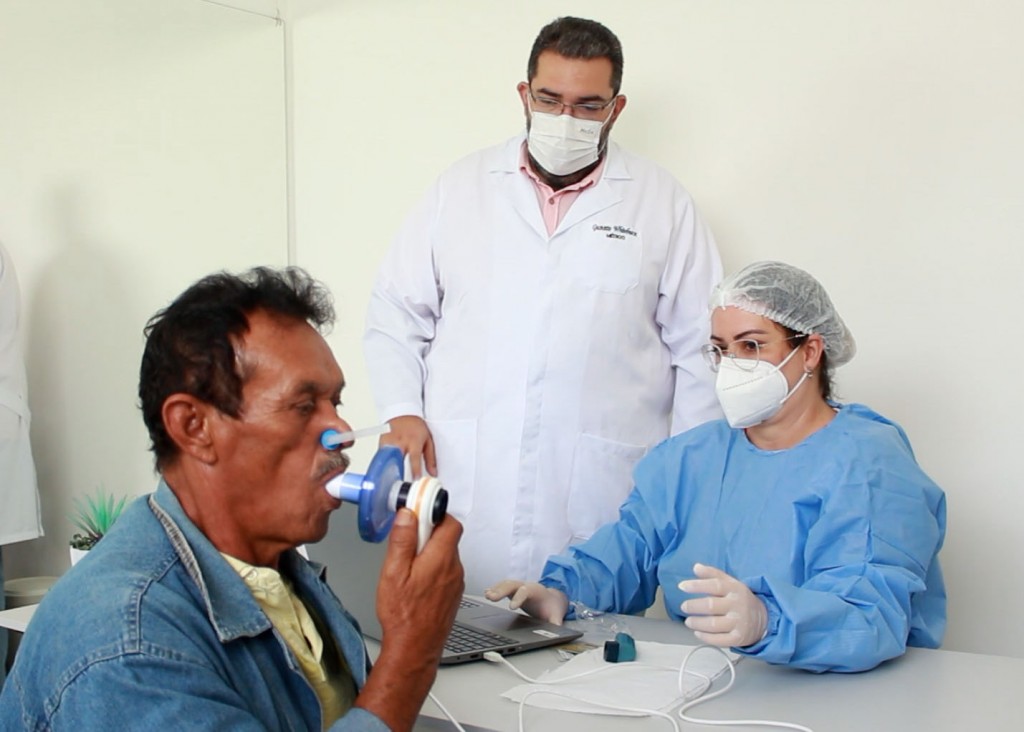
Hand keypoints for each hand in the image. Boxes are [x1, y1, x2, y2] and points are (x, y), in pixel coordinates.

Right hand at [356, 510, 462, 730]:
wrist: (415, 648)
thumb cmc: (403, 615)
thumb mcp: (393, 573)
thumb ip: (401, 541)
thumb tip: (407, 515)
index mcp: (441, 558)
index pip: (449, 521)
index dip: (434, 512)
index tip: (417, 510)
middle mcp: (453, 567)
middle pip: (447, 535)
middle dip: (427, 532)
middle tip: (405, 541)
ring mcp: (455, 581)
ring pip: (445, 553)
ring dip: (428, 551)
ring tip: (406, 565)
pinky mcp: (452, 592)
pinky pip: (445, 569)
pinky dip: (432, 566)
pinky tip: (414, 580)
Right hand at [381, 415, 435, 478]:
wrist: (403, 413)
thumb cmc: (416, 427)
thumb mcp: (428, 440)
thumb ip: (430, 458)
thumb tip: (433, 473)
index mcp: (414, 440)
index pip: (414, 457)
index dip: (415, 470)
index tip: (415, 480)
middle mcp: (401, 441)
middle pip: (397, 458)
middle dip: (397, 472)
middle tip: (398, 485)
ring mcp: (390, 441)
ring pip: (387, 458)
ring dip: (388, 469)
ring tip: (388, 481)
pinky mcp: (381, 441)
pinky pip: (381, 455)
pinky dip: (382, 463)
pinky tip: (383, 471)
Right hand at [484, 580, 568, 624]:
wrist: (551, 600)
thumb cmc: (552, 607)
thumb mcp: (556, 615)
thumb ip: (556, 623)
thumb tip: (556, 632)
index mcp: (536, 591)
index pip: (526, 591)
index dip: (518, 598)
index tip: (511, 607)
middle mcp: (525, 586)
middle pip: (512, 584)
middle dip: (501, 590)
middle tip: (491, 597)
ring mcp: (518, 587)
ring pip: (505, 584)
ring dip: (495, 589)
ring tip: (486, 595)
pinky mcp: (512, 590)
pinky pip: (502, 586)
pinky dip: (494, 589)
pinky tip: (486, 593)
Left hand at [678, 563, 767, 647]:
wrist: (764, 619)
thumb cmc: (741, 599)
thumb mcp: (730, 582)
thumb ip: (713, 574)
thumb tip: (696, 567)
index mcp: (735, 589)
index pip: (714, 585)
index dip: (697, 585)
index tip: (682, 586)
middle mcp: (738, 605)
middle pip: (711, 606)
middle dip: (693, 606)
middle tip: (684, 607)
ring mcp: (739, 623)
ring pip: (713, 624)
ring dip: (697, 623)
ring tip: (688, 621)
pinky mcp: (739, 638)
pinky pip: (719, 640)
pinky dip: (705, 637)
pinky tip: (697, 632)